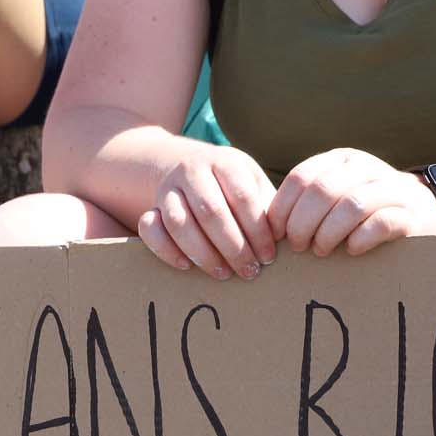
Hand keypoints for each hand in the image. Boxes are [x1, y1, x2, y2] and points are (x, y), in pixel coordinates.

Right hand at [138, 143, 278, 279]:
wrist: (180, 162)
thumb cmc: (228, 183)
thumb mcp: (251, 181)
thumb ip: (267, 206)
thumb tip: (286, 239)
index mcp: (225, 162)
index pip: (243, 197)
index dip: (257, 231)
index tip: (268, 257)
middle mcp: (193, 170)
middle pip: (211, 212)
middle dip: (233, 247)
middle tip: (249, 272)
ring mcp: (169, 188)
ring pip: (179, 222)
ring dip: (203, 253)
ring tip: (223, 273)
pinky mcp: (151, 206)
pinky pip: (150, 229)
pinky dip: (166, 250)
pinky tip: (187, 266)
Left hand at [269, 149, 435, 256]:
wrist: (423, 213)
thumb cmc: (366, 212)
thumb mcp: (335, 198)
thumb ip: (307, 203)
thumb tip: (266, 228)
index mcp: (341, 161)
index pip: (302, 177)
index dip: (283, 208)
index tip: (276, 235)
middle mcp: (364, 168)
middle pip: (322, 192)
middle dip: (302, 224)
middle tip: (297, 248)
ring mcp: (389, 189)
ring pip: (350, 206)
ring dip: (328, 233)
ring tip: (321, 251)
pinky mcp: (408, 215)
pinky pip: (380, 223)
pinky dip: (360, 239)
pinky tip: (351, 250)